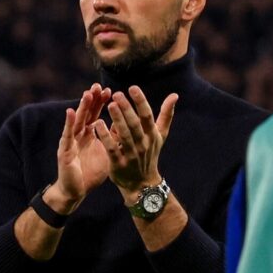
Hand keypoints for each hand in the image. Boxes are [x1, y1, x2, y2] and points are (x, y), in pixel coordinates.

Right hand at [48, 83, 111, 211]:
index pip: (95, 115)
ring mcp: (70, 142)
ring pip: (77, 121)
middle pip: (86, 114)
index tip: (110, 90)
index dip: (101, 103)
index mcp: (88, 135)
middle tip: (98, 86)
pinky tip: (70, 112)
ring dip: (81, 107)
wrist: (76, 191)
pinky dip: (68, 123)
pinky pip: (67, 135)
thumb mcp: (106, 153)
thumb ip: (112, 139)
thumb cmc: (90, 173)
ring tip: (87, 94)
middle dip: (92, 100)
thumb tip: (124, 126)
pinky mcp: (65, 151)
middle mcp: (78, 135)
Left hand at [93, 86, 176, 200]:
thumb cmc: (150, 155)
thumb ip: (166, 115)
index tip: (132, 88)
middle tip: (117, 94)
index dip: (140, 101)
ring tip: (110, 105)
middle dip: (127, 108)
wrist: (142, 184)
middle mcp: (143, 144)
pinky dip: (105, 136)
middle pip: (135, 124)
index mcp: (152, 135)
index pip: (147, 116)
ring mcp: (131, 154)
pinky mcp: (119, 163)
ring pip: (124, 135)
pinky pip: (112, 148)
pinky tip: (98, 123)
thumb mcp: (160, 136)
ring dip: (117, 119)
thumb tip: (175, 95)